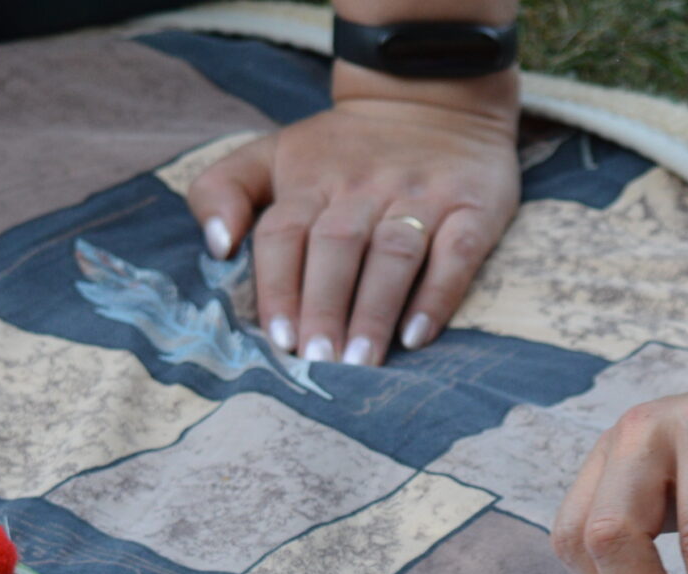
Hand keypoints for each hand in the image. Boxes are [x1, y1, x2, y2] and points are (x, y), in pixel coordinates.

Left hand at [187, 92, 520, 364]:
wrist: (431, 95)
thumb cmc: (342, 148)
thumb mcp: (272, 152)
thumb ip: (222, 188)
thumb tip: (215, 245)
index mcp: (310, 178)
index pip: (285, 233)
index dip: (279, 286)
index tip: (278, 339)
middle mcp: (363, 187)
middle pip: (337, 248)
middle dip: (325, 307)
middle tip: (319, 363)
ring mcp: (420, 196)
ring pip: (393, 254)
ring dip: (375, 310)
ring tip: (361, 362)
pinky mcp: (471, 207)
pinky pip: (457, 253)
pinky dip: (437, 295)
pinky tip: (417, 336)